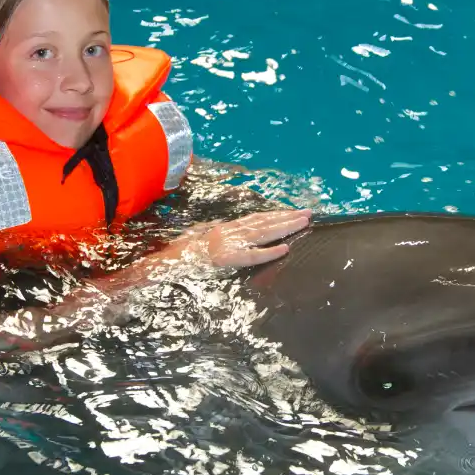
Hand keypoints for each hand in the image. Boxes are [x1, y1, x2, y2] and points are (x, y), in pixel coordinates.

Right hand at [175, 208, 312, 268]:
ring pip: (263, 233)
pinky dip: (269, 252)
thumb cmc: (178, 253)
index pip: (255, 219)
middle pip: (264, 222)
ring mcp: (229, 244)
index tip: (293, 212)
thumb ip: (211, 231)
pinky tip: (285, 249)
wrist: (164, 261)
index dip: (276, 215)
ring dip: (285, 228)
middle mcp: (229, 232)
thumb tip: (220, 224)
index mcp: (224, 228)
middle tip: (309, 213)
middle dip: (288, 217)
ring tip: (303, 223)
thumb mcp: (197, 237)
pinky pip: (251, 255)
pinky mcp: (227, 258)